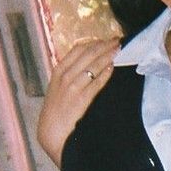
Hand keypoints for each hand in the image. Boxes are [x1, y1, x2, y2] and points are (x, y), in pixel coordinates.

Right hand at [37, 37, 119, 165]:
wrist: (51, 131)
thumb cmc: (56, 110)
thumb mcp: (58, 87)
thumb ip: (69, 74)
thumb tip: (87, 63)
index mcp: (58, 70)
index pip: (78, 49)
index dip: (94, 42)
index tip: (106, 40)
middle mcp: (64, 76)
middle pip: (88, 54)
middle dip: (104, 45)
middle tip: (118, 40)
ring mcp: (72, 87)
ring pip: (93, 65)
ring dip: (107, 55)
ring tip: (119, 50)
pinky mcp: (81, 99)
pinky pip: (96, 83)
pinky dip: (105, 74)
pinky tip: (113, 67)